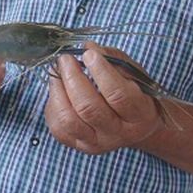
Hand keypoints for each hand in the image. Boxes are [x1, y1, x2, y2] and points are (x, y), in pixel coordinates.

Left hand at [44, 42, 161, 154]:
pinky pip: (58, 126)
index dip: (101, 71)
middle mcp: (118, 133)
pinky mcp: (78, 145)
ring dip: (59, 90)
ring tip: (57, 71)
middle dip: (73, 78)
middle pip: (89, 108)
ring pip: (69, 120)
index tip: (88, 53)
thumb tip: (88, 47)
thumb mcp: (132, 73)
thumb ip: (112, 59)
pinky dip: (53, 104)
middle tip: (66, 59)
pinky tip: (57, 89)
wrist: (134, 126)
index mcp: (139, 115)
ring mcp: (97, 143)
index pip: (118, 95)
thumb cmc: (133, 93)